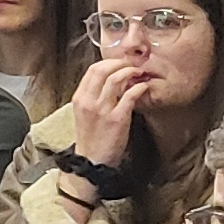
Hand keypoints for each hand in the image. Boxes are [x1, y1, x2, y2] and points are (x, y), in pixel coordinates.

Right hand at [68, 54, 146, 171]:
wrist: (92, 162)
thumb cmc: (91, 138)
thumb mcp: (85, 114)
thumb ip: (94, 97)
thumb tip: (111, 81)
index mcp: (79, 98)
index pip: (92, 70)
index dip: (108, 62)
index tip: (119, 63)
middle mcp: (88, 101)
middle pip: (103, 70)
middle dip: (120, 63)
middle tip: (131, 65)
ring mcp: (102, 109)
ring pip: (116, 79)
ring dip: (130, 72)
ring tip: (139, 73)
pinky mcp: (117, 119)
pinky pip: (129, 96)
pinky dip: (139, 88)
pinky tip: (144, 87)